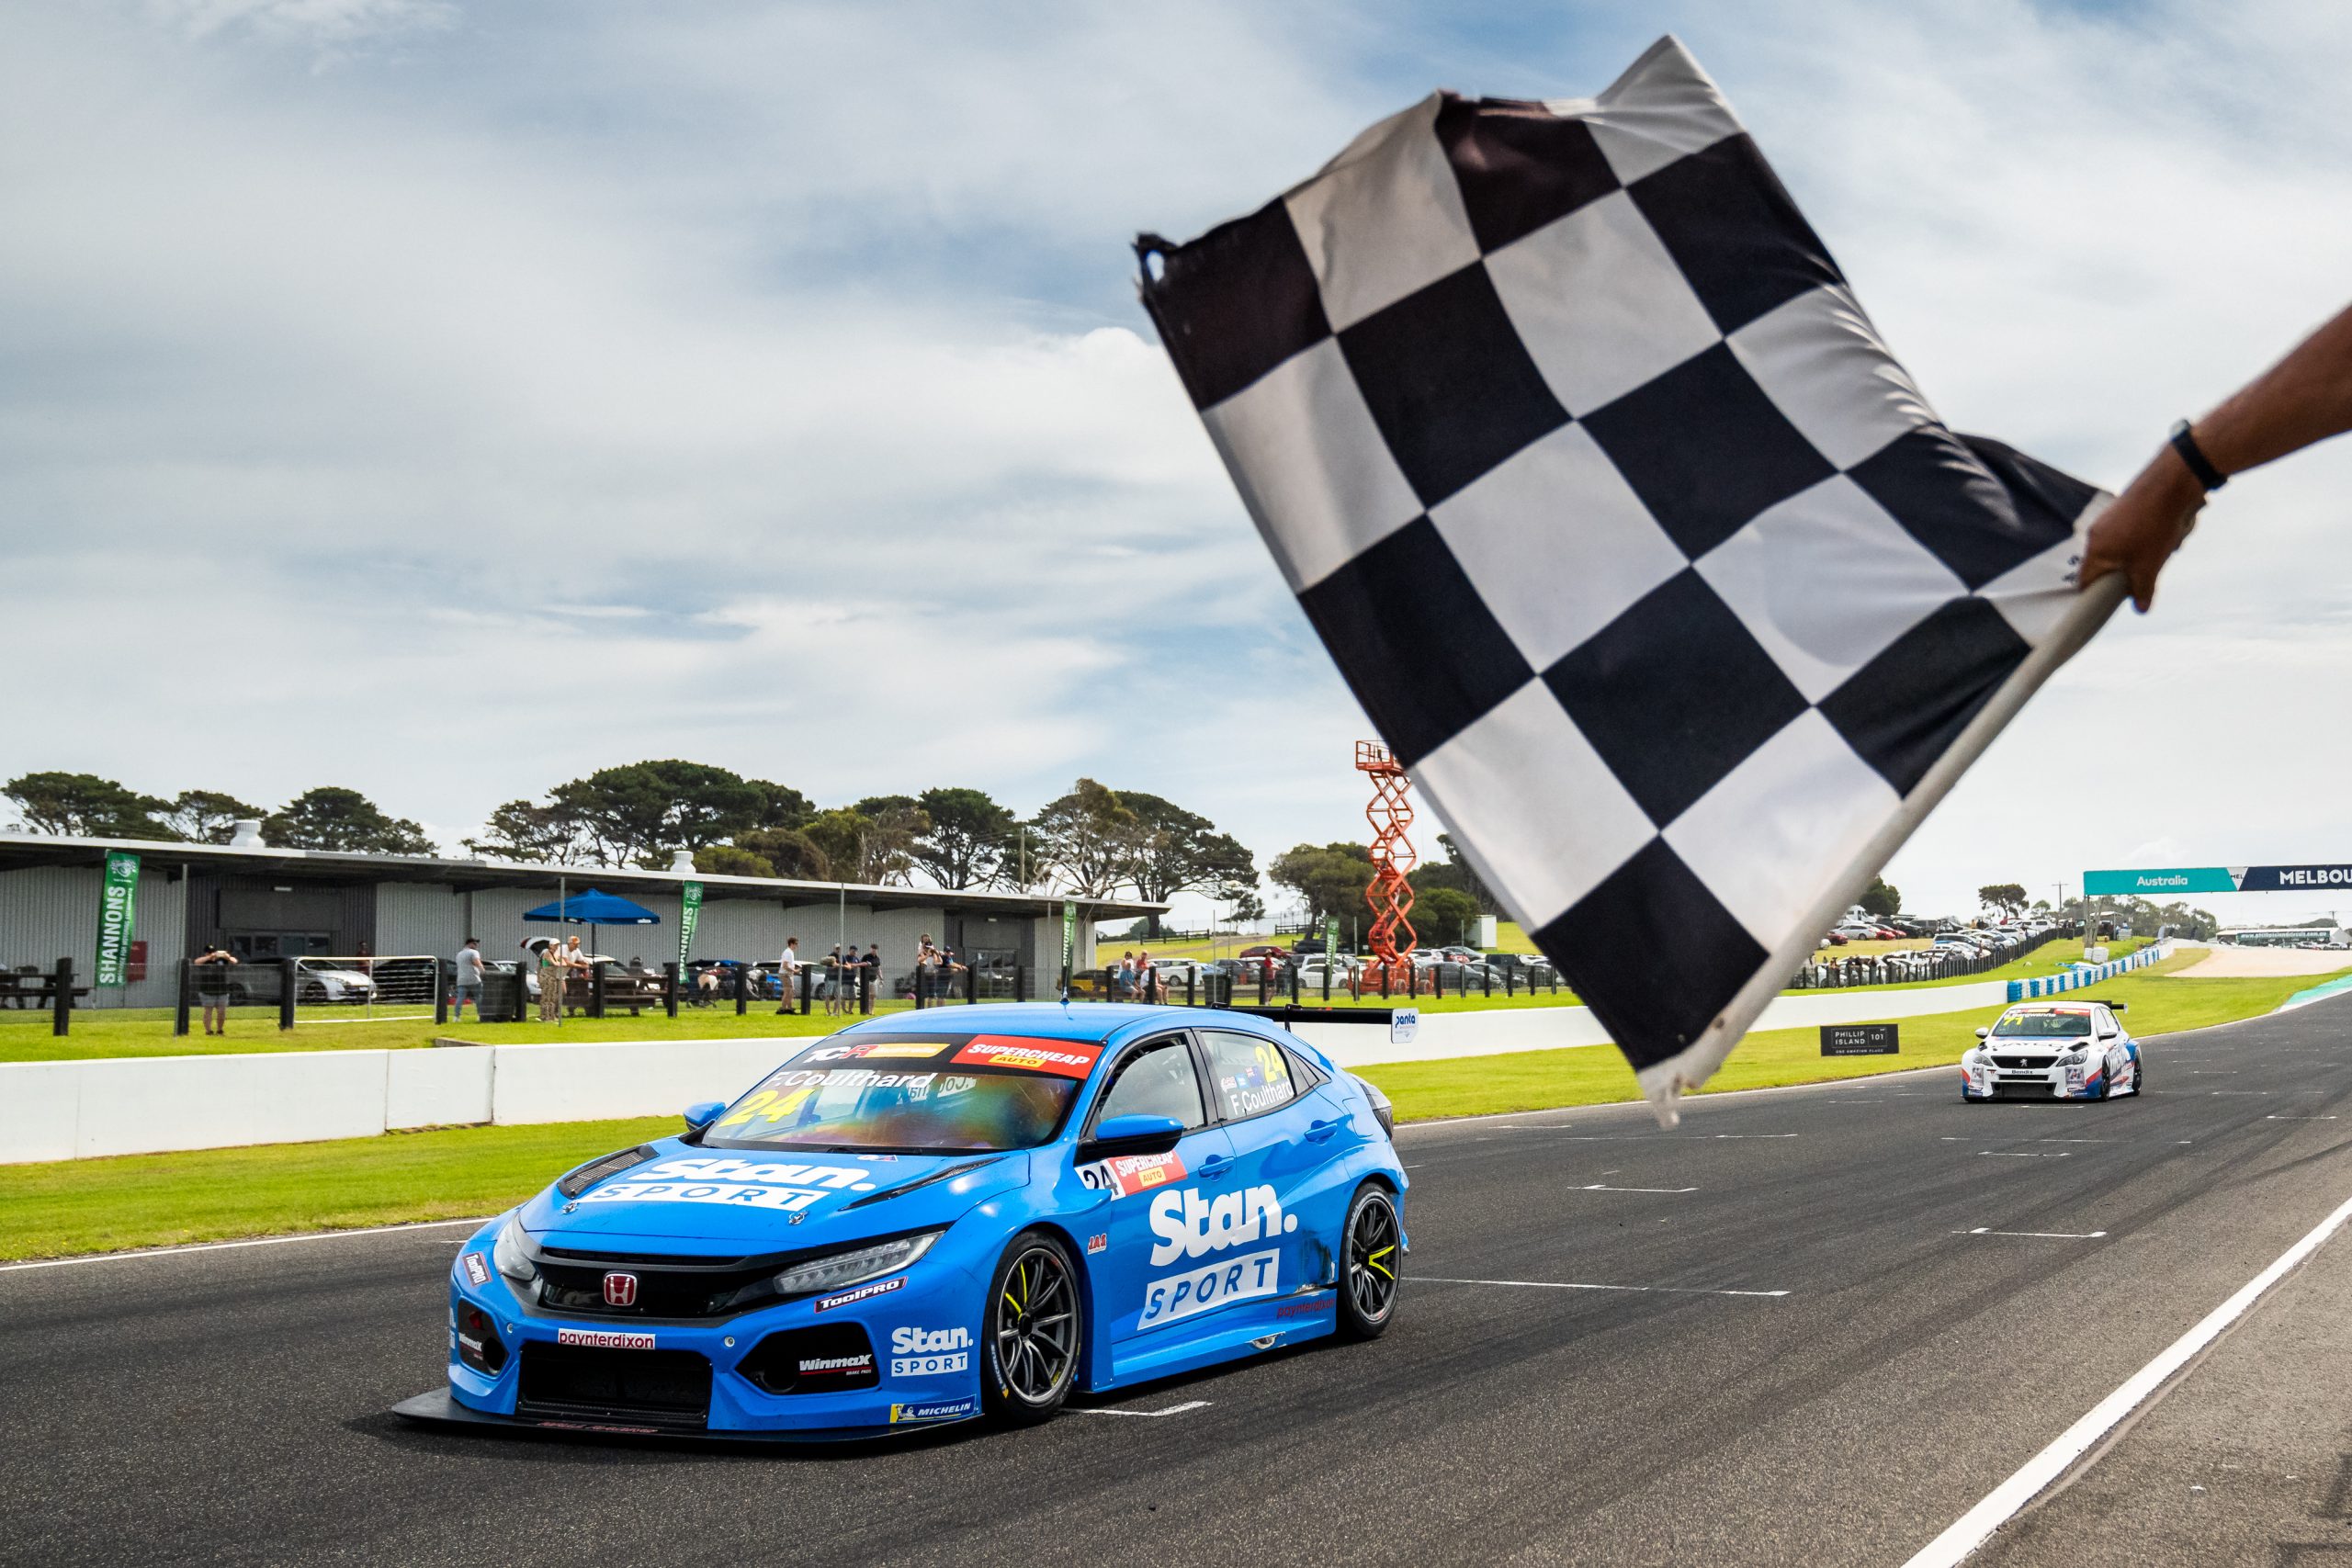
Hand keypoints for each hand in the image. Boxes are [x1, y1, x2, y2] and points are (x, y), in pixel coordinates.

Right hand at [2079, 447, 2204, 612]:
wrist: (2170, 483)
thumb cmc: (2155, 527)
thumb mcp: (2150, 565)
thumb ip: (2143, 589)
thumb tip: (2141, 608)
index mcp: (2096, 550)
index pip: (2086, 581)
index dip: (2096, 594)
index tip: (2109, 602)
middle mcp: (2096, 533)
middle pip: (2105, 564)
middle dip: (2126, 572)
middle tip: (2146, 574)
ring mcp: (2108, 518)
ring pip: (2120, 547)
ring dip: (2139, 554)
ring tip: (2162, 548)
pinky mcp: (2123, 507)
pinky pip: (2129, 531)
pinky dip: (2144, 537)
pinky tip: (2164, 532)